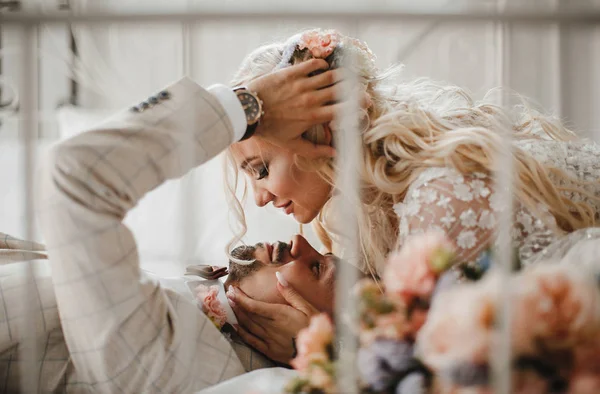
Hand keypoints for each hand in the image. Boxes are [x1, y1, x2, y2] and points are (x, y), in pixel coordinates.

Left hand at [227, 279, 318, 364]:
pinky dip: (242, 333)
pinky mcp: (270, 351)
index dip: (241, 297)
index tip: (232, 289)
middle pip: (248, 314)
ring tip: (230, 305)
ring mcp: (269, 340)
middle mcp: (271, 327)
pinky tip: (236, 326)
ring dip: (238, 315)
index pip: (254, 305)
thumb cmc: (314, 326)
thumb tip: (278, 276)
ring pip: (248, 326)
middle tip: (228, 294)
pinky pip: (252, 341)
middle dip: (237, 303)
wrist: (319, 352)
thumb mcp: (307, 307)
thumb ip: (290, 293)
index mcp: (280, 314)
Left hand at [246, 59, 368, 158]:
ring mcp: (302, 84)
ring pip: (330, 75)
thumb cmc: (270, 130)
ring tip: (347, 76)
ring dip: (342, 75)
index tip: (364, 105)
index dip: (357, 107)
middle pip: (341, 90)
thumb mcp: (293, 145)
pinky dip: (322, 64)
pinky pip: (313, 64)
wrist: (248, 112)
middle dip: (356, 89)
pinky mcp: (292, 73)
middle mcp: (311, 99)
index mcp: (314, 116)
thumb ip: (315, 150)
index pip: (343, 110)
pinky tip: (324, 68)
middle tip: (361, 89)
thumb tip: (335, 153)